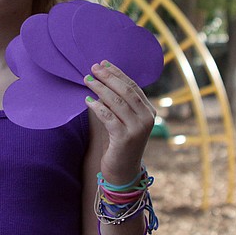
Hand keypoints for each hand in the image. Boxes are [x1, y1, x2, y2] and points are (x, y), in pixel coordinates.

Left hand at [84, 60, 156, 182]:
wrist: (122, 171)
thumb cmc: (118, 142)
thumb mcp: (119, 119)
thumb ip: (114, 102)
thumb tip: (98, 79)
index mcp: (148, 110)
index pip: (133, 86)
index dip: (117, 73)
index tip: (103, 63)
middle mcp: (147, 118)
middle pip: (126, 91)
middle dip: (108, 77)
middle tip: (93, 68)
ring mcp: (138, 129)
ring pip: (117, 102)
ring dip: (100, 89)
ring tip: (87, 80)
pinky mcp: (125, 139)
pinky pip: (109, 118)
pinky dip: (98, 108)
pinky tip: (87, 101)